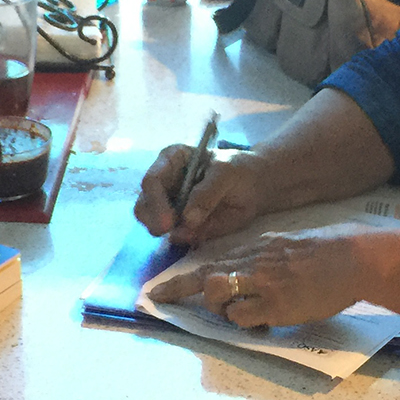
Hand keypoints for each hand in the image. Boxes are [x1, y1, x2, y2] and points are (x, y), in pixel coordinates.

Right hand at [135, 147, 267, 245]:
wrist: (255, 186)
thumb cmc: (237, 170)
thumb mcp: (226, 173)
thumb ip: (207, 193)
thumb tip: (187, 220)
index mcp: (170, 160)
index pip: (152, 180)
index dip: (155, 202)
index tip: (168, 223)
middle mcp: (163, 183)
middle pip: (143, 205)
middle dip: (154, 222)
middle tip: (171, 233)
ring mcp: (168, 205)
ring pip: (152, 224)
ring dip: (168, 232)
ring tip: (191, 232)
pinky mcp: (179, 224)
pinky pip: (173, 236)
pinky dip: (183, 239)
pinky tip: (198, 235)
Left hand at [147, 225, 369, 328]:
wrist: (354, 259)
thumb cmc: (328, 253)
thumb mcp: (287, 246)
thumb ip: (263, 257)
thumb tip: (246, 272)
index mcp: (257, 249)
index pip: (212, 261)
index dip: (183, 277)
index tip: (160, 288)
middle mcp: (254, 263)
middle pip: (204, 275)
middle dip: (177, 289)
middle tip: (157, 299)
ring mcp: (263, 283)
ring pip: (217, 291)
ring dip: (216, 306)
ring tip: (231, 313)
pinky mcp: (276, 304)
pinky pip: (242, 316)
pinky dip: (242, 321)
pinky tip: (259, 322)